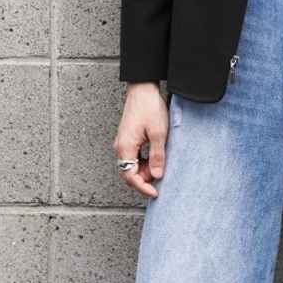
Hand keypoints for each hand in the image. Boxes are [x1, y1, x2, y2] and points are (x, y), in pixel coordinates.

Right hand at [114, 82, 168, 196]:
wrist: (143, 90)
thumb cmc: (150, 108)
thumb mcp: (158, 133)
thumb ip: (157, 156)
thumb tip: (157, 175)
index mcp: (125, 147)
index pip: (130, 176)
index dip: (143, 187)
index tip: (155, 192)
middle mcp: (120, 147)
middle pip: (130, 173)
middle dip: (145, 178)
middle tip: (162, 173)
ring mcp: (123, 143)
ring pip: (132, 166)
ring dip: (146, 169)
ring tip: (161, 161)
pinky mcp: (127, 139)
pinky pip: (133, 157)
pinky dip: (144, 161)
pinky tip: (155, 155)